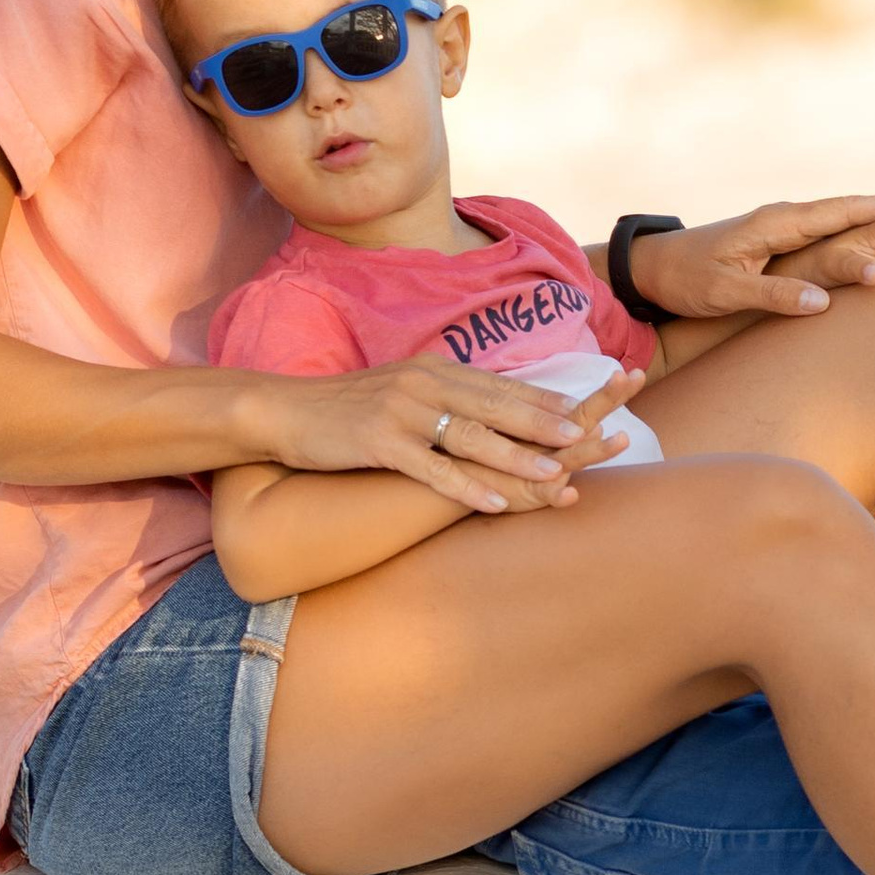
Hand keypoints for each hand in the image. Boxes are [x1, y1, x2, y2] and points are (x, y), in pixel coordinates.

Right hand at [263, 355, 622, 511]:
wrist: (285, 411)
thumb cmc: (347, 407)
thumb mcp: (402, 391)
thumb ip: (442, 395)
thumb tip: (486, 405)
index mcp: (434, 371)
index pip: (499, 384)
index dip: (542, 398)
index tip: (585, 408)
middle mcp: (424, 385)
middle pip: (495, 404)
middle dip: (544, 420)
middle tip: (589, 433)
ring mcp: (402, 413)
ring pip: (471, 436)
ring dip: (516, 455)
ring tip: (555, 472)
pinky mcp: (380, 442)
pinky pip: (432, 469)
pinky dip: (467, 486)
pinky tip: (495, 503)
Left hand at [627, 179, 874, 318]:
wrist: (658, 267)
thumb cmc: (690, 279)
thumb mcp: (727, 290)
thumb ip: (774, 294)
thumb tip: (822, 304)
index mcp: (779, 221)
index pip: (838, 211)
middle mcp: (790, 217)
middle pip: (856, 207)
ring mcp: (791, 227)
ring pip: (852, 217)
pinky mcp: (789, 240)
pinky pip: (840, 230)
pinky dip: (871, 227)